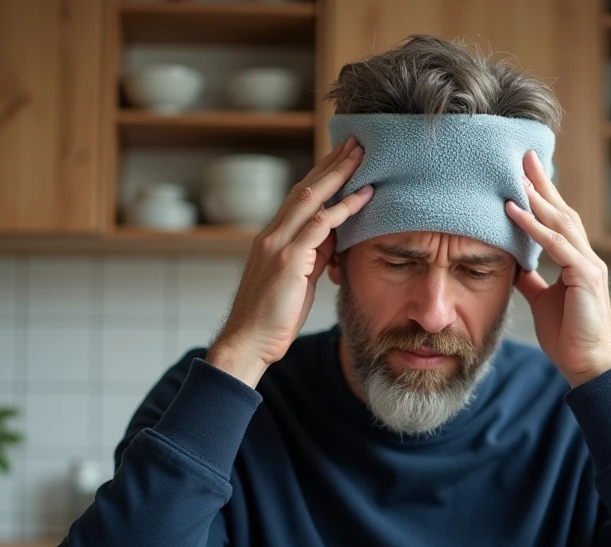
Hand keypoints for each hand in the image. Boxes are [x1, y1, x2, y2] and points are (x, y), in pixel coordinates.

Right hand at [207, 136, 373, 386]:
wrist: (247, 342)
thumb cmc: (273, 319)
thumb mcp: (298, 282)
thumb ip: (313, 257)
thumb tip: (335, 239)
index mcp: (274, 238)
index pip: (300, 198)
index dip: (322, 175)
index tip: (342, 156)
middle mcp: (273, 234)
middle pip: (306, 188)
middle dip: (331, 163)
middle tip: (355, 141)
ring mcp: (278, 245)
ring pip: (311, 198)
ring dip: (338, 174)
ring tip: (361, 154)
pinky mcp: (287, 260)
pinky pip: (319, 226)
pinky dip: (342, 208)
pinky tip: (362, 195)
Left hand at [506, 151, 610, 387]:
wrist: (586, 365)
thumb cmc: (568, 337)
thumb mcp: (543, 301)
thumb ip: (532, 280)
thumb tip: (515, 266)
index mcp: (577, 261)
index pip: (559, 220)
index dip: (543, 196)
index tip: (526, 172)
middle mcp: (586, 258)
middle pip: (563, 211)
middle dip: (542, 184)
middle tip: (524, 156)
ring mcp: (589, 265)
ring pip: (560, 223)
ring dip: (536, 199)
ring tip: (515, 177)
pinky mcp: (585, 277)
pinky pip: (556, 246)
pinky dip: (534, 228)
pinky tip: (515, 212)